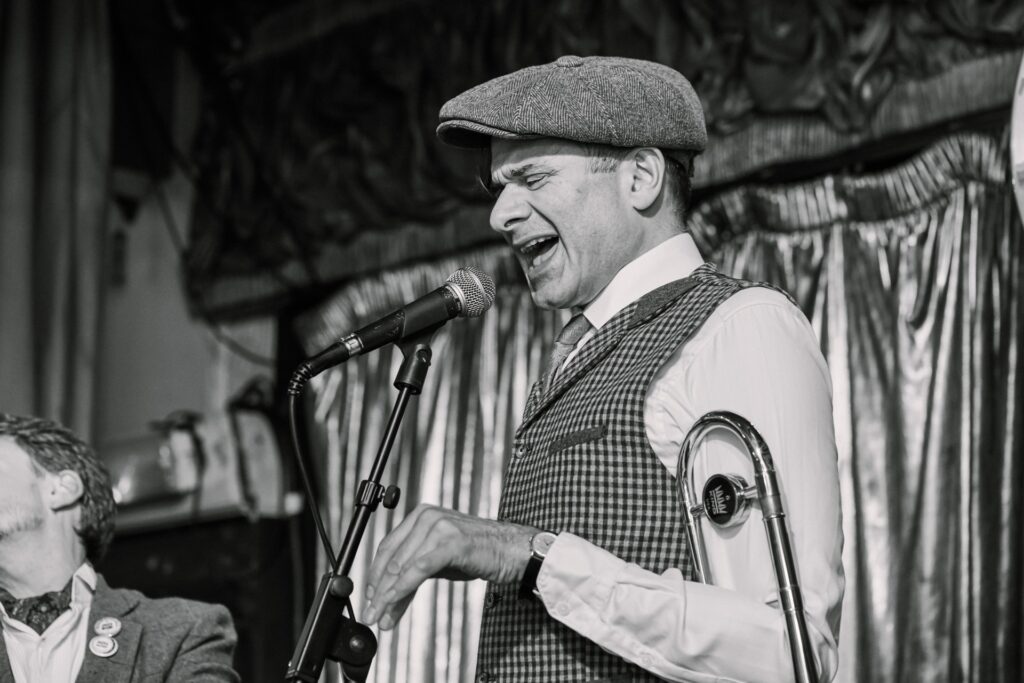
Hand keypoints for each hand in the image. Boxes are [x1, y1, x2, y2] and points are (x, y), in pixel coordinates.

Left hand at [361, 504, 536, 630]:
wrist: (513, 550)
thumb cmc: (479, 553)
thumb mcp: (440, 563)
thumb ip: (413, 576)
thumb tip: (389, 602)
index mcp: (421, 516)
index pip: (388, 547)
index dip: (375, 575)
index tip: (369, 598)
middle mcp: (426, 517)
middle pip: (391, 557)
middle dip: (378, 590)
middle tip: (371, 614)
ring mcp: (438, 527)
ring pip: (402, 565)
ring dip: (387, 595)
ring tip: (381, 615)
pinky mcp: (450, 542)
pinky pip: (418, 568)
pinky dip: (403, 588)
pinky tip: (394, 602)